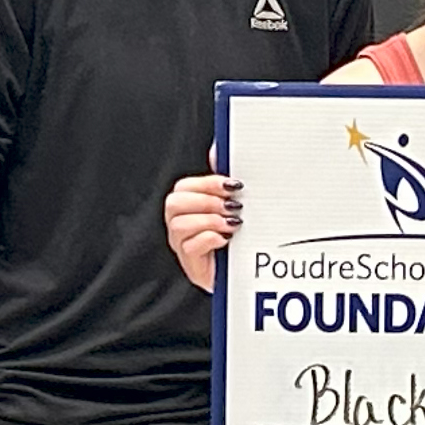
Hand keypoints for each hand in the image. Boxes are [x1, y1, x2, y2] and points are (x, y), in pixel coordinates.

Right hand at [160, 170, 239, 292]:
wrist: (251, 276)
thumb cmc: (241, 239)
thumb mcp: (235, 205)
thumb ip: (224, 180)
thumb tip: (218, 148)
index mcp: (190, 208)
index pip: (184, 187)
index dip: (206, 183)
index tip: (232, 185)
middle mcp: (181, 226)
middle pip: (174, 203)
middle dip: (206, 201)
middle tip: (232, 206)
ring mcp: (184, 247)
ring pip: (178, 225)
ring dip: (208, 220)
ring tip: (231, 225)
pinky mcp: (192, 267)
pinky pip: (189, 248)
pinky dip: (208, 239)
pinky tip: (225, 240)